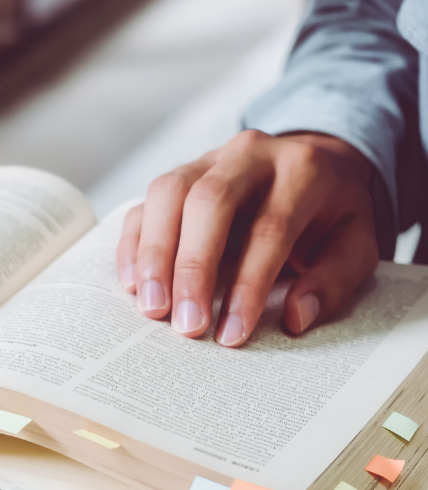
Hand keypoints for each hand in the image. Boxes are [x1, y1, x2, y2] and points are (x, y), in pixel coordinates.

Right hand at [116, 130, 377, 346]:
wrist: (311, 170)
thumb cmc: (328, 218)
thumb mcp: (356, 246)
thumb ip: (334, 281)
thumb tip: (295, 316)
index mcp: (303, 169)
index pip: (270, 227)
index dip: (249, 285)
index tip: (232, 334)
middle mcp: (249, 155)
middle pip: (210, 201)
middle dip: (193, 268)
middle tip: (185, 324)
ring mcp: (205, 161)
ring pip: (167, 194)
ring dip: (154, 256)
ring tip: (152, 308)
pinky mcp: (175, 181)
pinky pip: (143, 206)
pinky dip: (133, 247)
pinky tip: (133, 286)